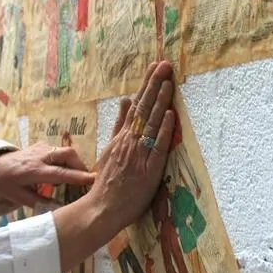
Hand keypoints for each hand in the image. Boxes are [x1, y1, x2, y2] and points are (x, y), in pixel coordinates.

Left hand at [0, 143, 95, 207]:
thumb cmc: (5, 183)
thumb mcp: (19, 197)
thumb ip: (40, 203)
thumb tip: (59, 209)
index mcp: (34, 171)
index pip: (60, 173)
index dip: (77, 176)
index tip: (93, 179)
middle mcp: (40, 156)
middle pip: (67, 154)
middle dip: (80, 165)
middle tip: (85, 178)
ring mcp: (41, 148)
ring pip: (65, 150)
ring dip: (74, 162)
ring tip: (75, 176)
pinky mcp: (41, 145)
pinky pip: (59, 151)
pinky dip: (66, 160)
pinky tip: (62, 170)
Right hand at [52, 61, 175, 271]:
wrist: (101, 208)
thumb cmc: (107, 182)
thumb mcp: (110, 148)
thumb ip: (119, 125)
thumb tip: (126, 99)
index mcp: (122, 136)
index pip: (137, 105)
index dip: (147, 85)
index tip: (156, 66)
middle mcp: (130, 142)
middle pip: (144, 109)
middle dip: (155, 84)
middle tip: (165, 64)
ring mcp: (139, 155)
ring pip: (151, 124)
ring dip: (161, 101)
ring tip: (169, 81)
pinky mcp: (149, 171)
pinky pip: (158, 147)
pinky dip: (164, 131)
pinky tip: (171, 115)